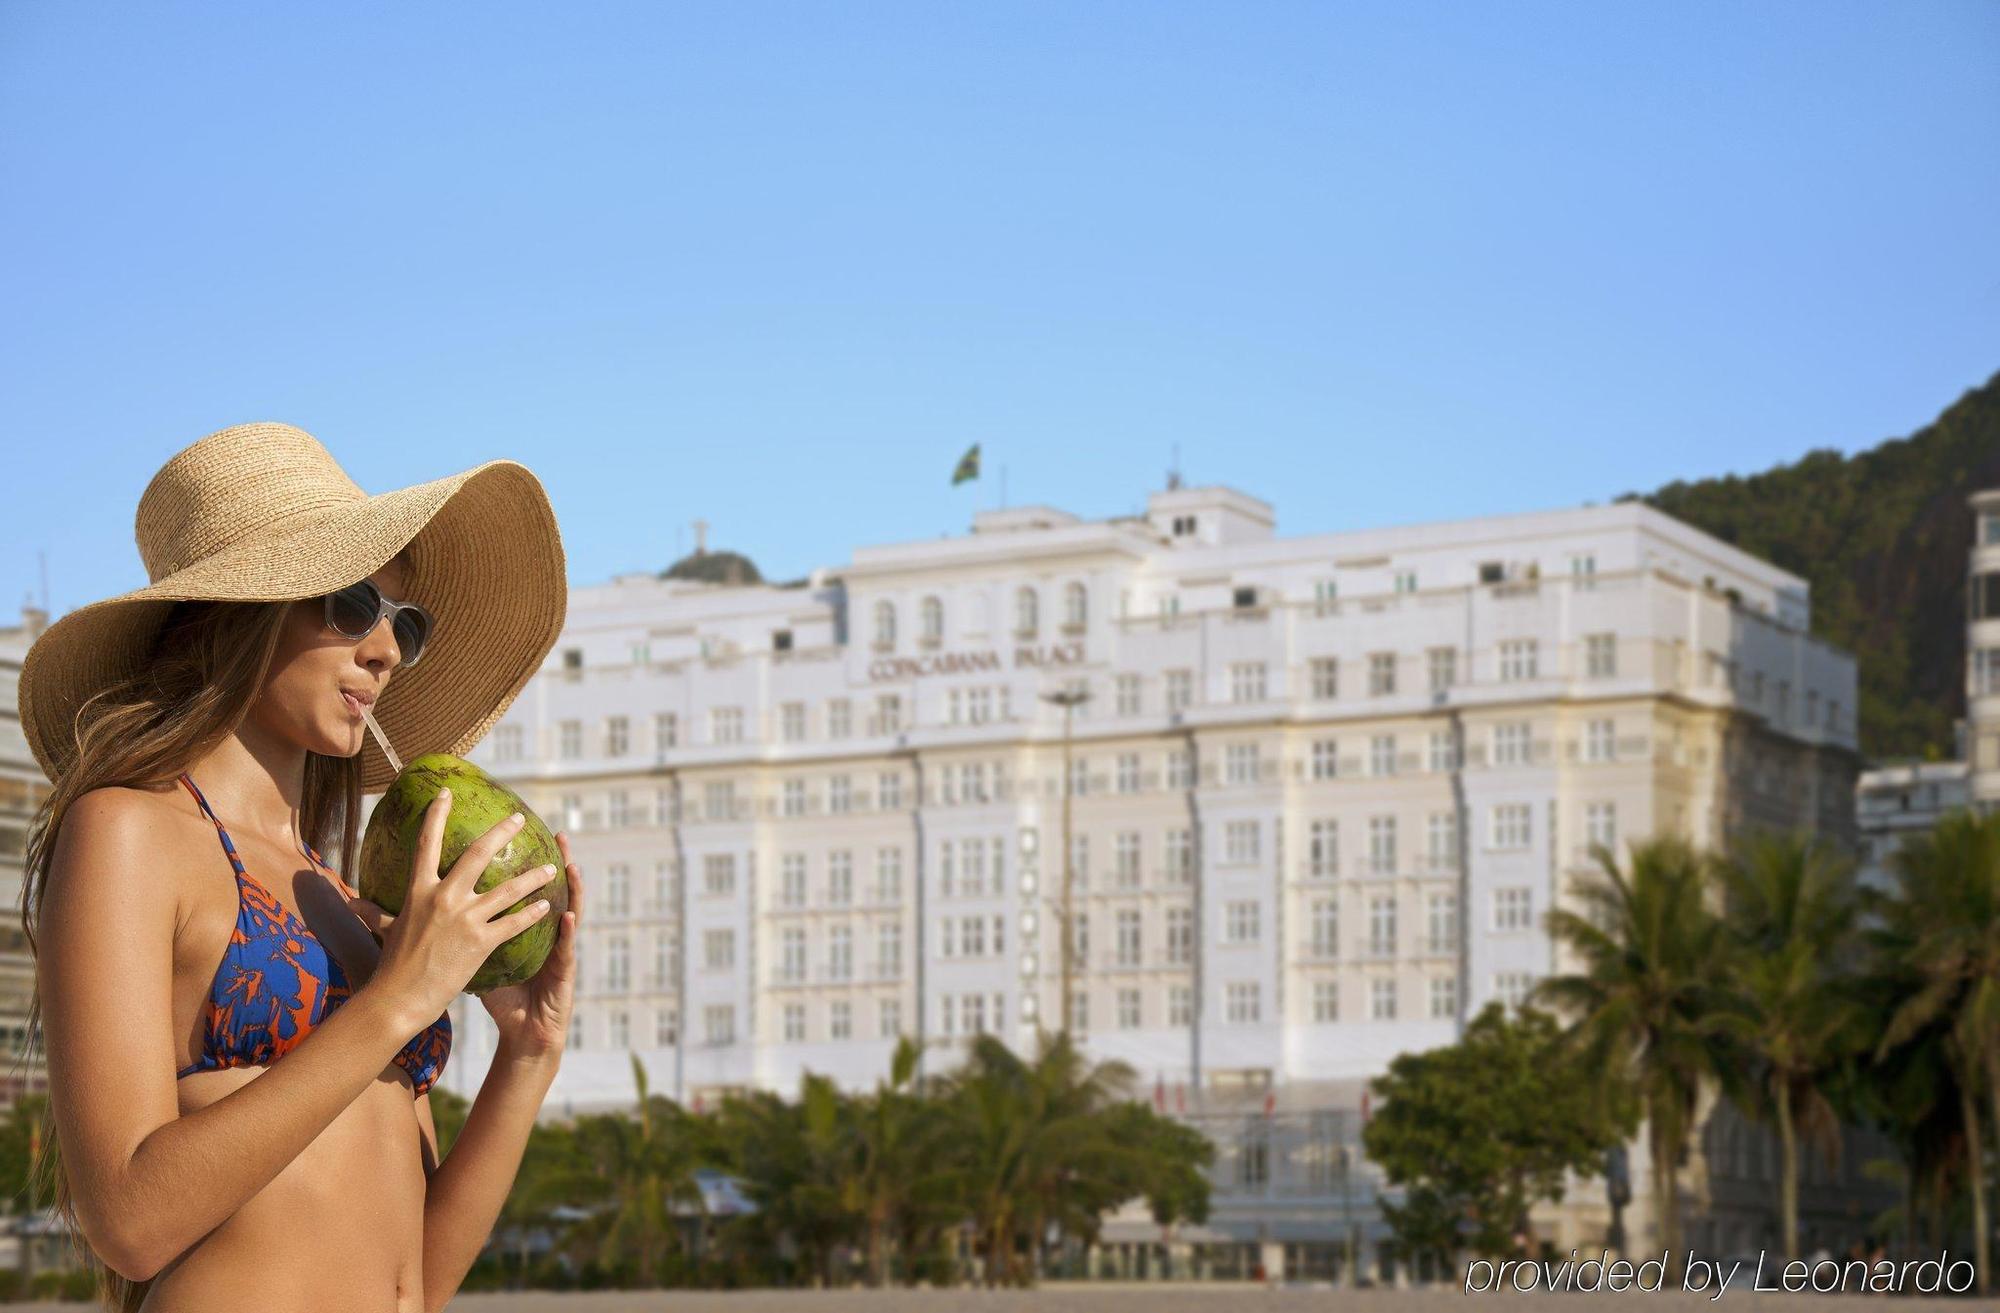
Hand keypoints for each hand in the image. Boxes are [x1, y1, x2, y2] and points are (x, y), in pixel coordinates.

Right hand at [347, 787, 557, 1032]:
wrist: (400, 999)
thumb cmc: (391, 966)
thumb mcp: (383, 930)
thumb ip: (372, 911)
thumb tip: (350, 901)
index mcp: (419, 891)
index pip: (427, 843)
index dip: (436, 814)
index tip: (447, 793)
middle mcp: (443, 897)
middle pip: (478, 854)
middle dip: (502, 833)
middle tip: (519, 819)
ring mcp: (465, 919)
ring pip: (508, 889)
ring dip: (532, 877)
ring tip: (551, 868)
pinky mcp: (481, 942)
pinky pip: (514, 923)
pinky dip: (532, 914)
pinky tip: (547, 907)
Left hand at [478, 830, 581, 1061]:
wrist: (524, 1032)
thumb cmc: (503, 999)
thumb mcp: (479, 963)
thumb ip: (460, 938)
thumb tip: (422, 917)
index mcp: (522, 925)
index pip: (526, 886)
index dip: (527, 861)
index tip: (521, 830)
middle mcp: (544, 931)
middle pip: (551, 888)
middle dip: (555, 859)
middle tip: (556, 832)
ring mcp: (557, 947)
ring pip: (568, 909)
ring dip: (571, 886)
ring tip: (570, 863)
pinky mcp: (562, 969)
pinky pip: (565, 947)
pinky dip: (567, 930)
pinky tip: (567, 914)